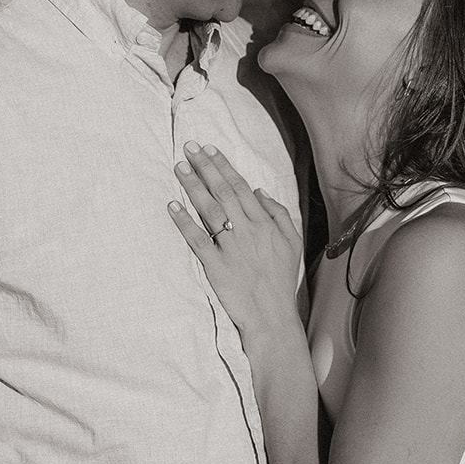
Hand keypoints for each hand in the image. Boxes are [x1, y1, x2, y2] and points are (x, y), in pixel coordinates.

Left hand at [168, 144, 302, 338]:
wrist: (272, 316)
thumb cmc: (280, 280)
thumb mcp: (291, 244)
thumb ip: (278, 214)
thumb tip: (259, 190)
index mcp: (264, 224)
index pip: (240, 187)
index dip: (223, 167)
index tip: (209, 149)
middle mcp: (247, 231)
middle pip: (223, 193)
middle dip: (205, 167)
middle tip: (189, 147)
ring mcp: (230, 248)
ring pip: (209, 210)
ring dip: (193, 186)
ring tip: (179, 167)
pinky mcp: (215, 266)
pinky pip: (197, 239)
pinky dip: (184, 221)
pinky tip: (172, 205)